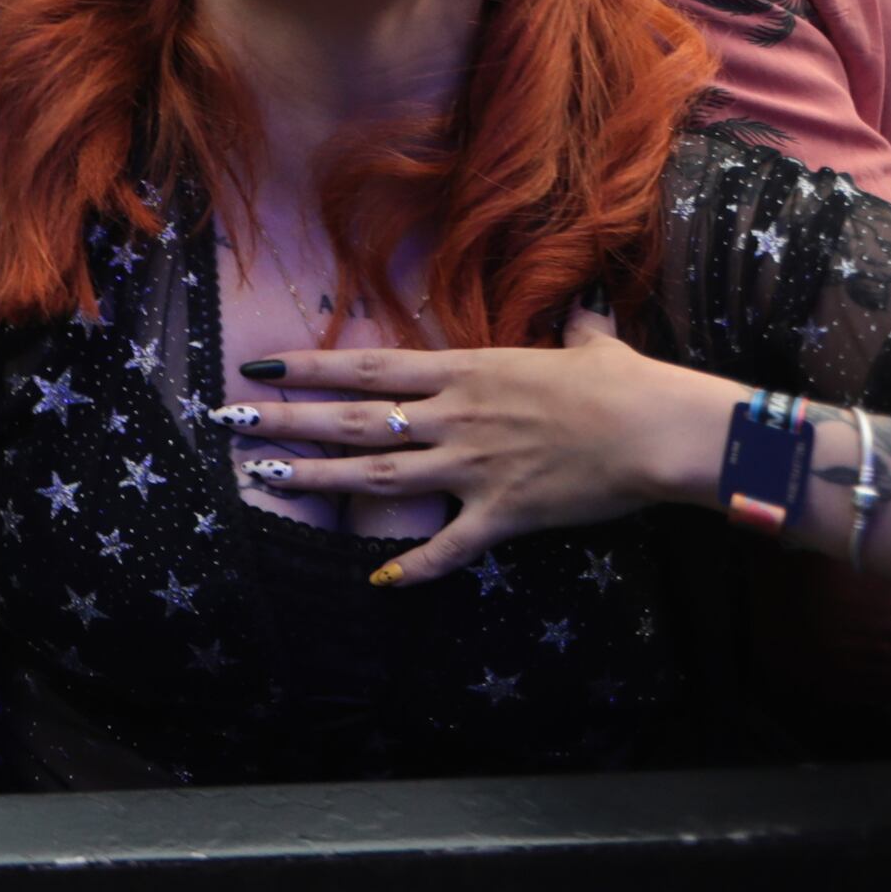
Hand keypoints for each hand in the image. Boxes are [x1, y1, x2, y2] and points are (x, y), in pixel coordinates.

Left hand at [219, 305, 720, 587]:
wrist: (658, 428)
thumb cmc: (625, 383)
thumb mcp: (590, 345)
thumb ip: (574, 330)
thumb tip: (584, 311)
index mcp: (466, 371)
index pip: (368, 367)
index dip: (310, 368)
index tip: (261, 367)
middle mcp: (455, 416)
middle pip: (354, 419)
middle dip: (288, 421)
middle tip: (232, 422)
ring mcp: (473, 466)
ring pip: (378, 475)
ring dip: (319, 477)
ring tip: (266, 476)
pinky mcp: (502, 512)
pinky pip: (448, 547)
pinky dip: (412, 567)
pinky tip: (377, 580)